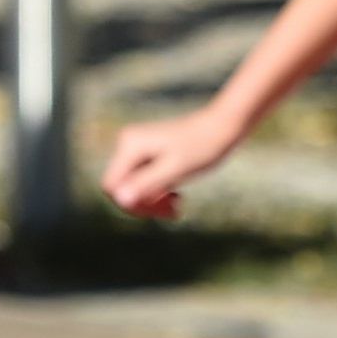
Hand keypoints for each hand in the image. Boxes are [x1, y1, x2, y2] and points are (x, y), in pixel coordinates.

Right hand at [101, 106, 241, 219]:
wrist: (225, 126)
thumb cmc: (204, 147)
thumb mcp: (176, 170)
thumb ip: (147, 183)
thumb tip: (120, 198)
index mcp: (130, 145)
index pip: (112, 185)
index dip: (130, 204)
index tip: (158, 211)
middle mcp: (128, 144)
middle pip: (122, 187)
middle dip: (145, 204)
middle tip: (173, 212)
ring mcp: (138, 148)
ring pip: (134, 186)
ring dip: (153, 201)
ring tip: (178, 206)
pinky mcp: (149, 153)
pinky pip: (145, 180)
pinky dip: (159, 191)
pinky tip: (177, 197)